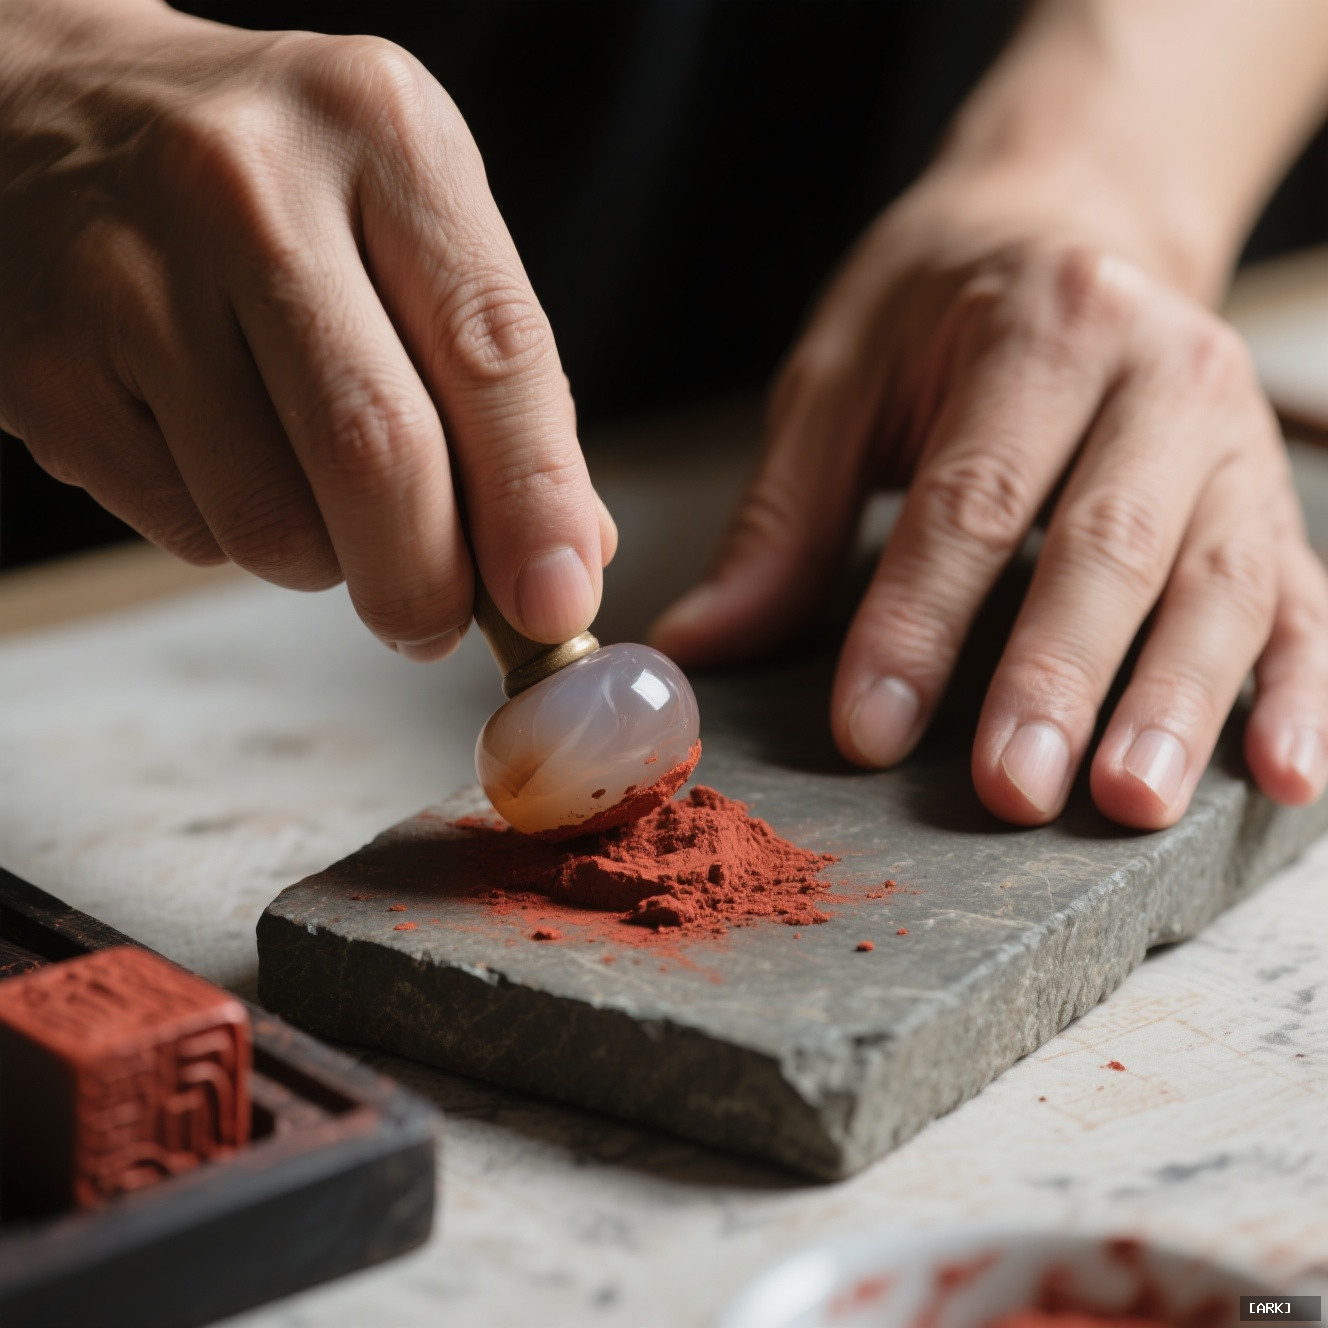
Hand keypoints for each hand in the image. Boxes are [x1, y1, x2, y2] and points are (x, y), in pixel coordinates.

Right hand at [0, 0, 614, 657]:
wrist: (42, 115)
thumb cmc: (268, 187)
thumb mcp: (407, 218)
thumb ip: (498, 379)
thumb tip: (572, 550)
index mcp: (382, 135)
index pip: (493, 350)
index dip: (537, 502)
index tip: (557, 605)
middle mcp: (251, 187)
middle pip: (378, 453)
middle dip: (429, 581)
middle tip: (439, 621)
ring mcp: (130, 276)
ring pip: (276, 524)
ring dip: (326, 561)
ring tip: (312, 488)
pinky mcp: (45, 367)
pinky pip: (189, 531)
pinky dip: (234, 536)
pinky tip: (217, 451)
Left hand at [652, 169, 1327, 827]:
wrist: (1075, 218)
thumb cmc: (941, 307)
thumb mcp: (841, 380)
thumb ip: (783, 517)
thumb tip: (700, 643)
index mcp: (1042, 327)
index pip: (973, 496)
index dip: (918, 619)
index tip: (870, 728)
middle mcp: (1159, 374)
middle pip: (1109, 543)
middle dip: (1056, 676)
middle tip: (1011, 790)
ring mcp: (1233, 441)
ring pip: (1217, 582)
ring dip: (1179, 701)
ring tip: (1130, 803)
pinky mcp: (1270, 501)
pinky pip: (1307, 599)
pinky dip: (1308, 691)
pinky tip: (1284, 776)